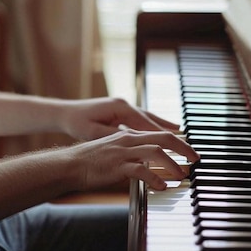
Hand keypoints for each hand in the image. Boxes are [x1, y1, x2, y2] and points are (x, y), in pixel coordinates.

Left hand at [60, 97, 179, 140]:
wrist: (64, 113)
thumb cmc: (76, 123)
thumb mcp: (94, 132)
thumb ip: (115, 136)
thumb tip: (133, 141)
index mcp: (121, 108)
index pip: (147, 124)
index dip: (163, 136)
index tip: (177, 145)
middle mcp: (125, 105)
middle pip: (153, 119)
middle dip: (169, 131)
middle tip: (186, 141)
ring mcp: (123, 107)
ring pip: (149, 117)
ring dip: (164, 126)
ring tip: (180, 132)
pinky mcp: (120, 111)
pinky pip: (141, 119)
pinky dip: (153, 125)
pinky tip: (160, 130)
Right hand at [65, 129, 198, 190]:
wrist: (70, 164)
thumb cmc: (92, 161)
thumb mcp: (115, 151)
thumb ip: (132, 153)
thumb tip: (148, 162)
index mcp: (129, 136)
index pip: (160, 134)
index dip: (178, 142)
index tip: (190, 151)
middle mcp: (129, 140)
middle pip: (163, 138)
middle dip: (183, 148)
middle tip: (195, 160)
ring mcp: (123, 152)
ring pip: (155, 152)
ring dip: (172, 164)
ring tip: (181, 175)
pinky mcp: (117, 166)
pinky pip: (141, 170)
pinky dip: (154, 178)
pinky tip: (162, 186)